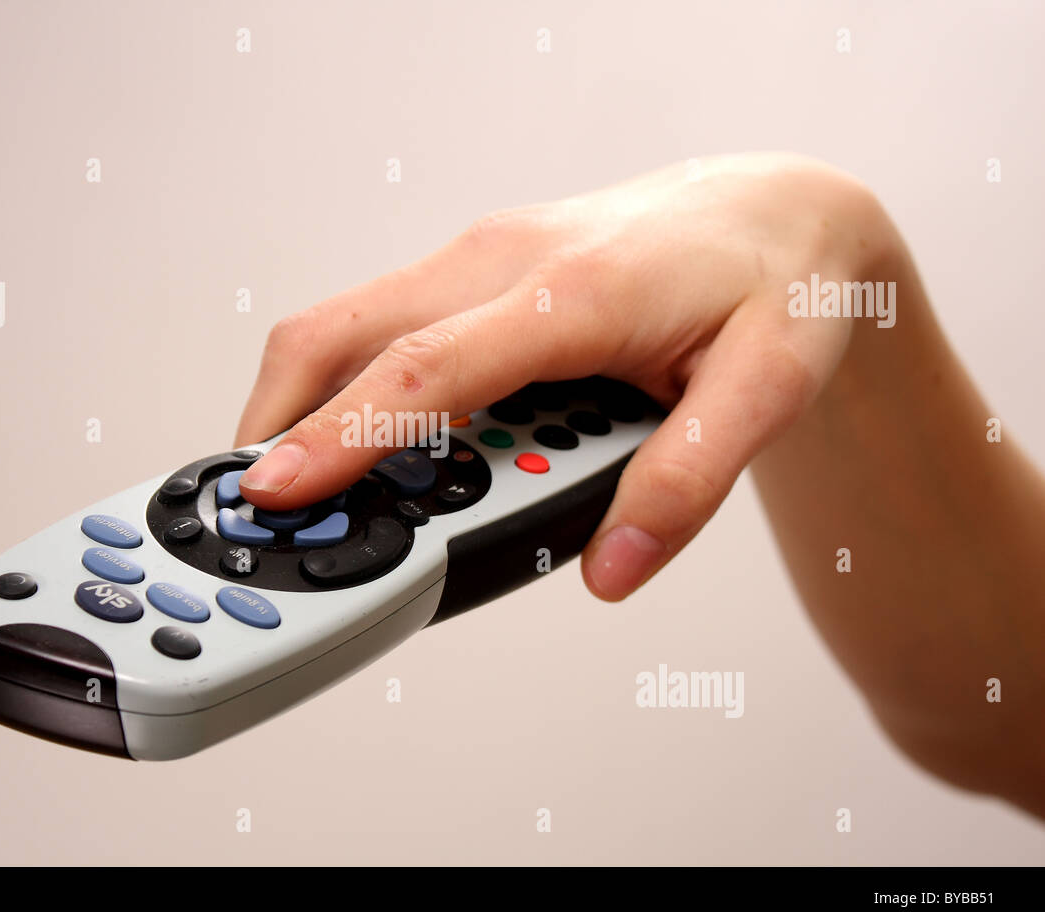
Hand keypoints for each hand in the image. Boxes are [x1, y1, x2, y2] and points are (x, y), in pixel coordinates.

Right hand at [234, 153, 897, 599]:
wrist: (781, 208)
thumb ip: (685, 485)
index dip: (338, 438)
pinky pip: (390, 323)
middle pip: (342, 331)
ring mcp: (483, 256)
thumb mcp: (766, 394)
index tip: (273, 493)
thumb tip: (610, 569)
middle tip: (263, 505)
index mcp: (567, 293)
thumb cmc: (776, 285)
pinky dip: (364, 386)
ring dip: (320, 405)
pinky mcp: (480, 267)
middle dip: (280, 419)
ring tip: (329, 488)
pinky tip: (400, 442)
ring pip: (352, 323)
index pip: (420, 372)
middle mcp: (504, 260)